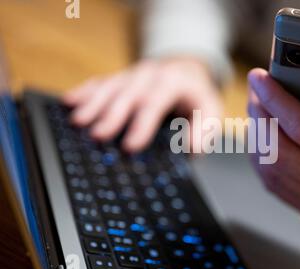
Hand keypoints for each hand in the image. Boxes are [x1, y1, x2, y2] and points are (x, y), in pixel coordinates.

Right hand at [63, 57, 221, 151]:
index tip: (131, 146)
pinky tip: (70, 102)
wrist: (186, 70)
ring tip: (78, 121)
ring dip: (93, 104)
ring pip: (111, 87)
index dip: (142, 124)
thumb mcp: (211, 110)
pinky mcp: (121, 78)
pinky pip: (101, 82)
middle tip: (98, 135)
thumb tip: (192, 149)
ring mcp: (133, 74)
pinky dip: (85, 92)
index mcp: (173, 82)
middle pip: (129, 94)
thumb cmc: (197, 96)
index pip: (156, 102)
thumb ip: (204, 130)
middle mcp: (150, 74)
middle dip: (112, 115)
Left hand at [247, 63, 299, 236]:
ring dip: (256, 137)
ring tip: (256, 110)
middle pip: (278, 149)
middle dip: (259, 115)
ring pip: (270, 169)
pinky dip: (261, 159)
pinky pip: (275, 185)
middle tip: (255, 91)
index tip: (261, 79)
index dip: (277, 100)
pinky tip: (261, 138)